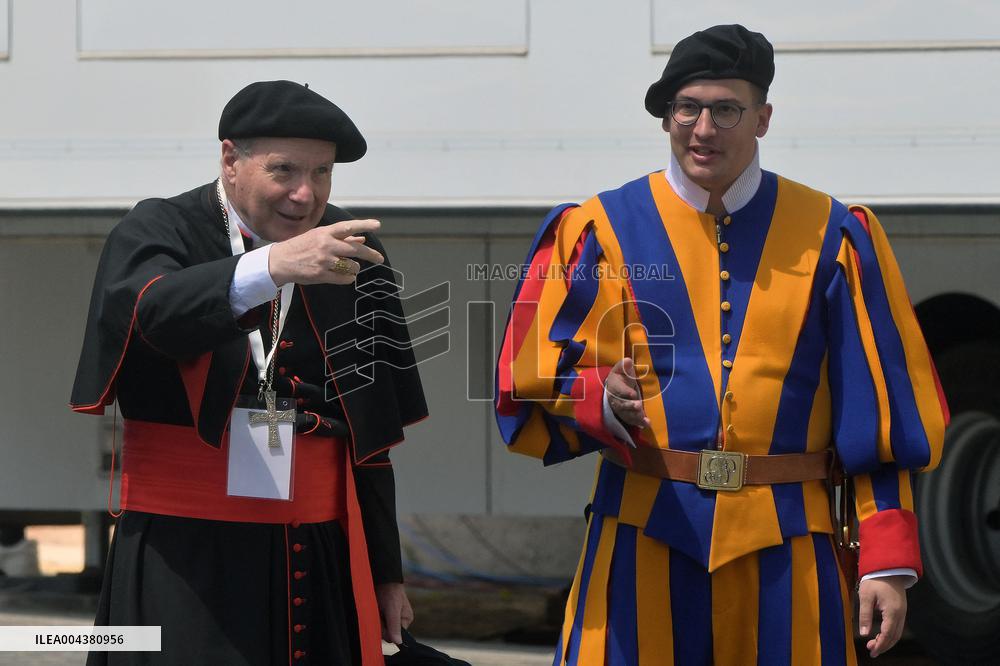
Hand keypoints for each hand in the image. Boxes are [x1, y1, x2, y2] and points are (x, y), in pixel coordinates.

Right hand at [268, 219, 384, 285]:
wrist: (280, 261)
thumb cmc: (302, 246)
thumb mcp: (320, 237)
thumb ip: (342, 238)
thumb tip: (362, 238)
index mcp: (325, 233)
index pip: (348, 227)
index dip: (363, 225)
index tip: (377, 225)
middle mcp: (326, 245)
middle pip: (356, 249)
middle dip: (371, 254)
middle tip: (380, 259)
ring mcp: (324, 260)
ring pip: (352, 266)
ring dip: (355, 268)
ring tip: (350, 267)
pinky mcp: (321, 274)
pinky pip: (344, 278)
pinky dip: (348, 278)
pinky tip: (346, 276)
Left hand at [375, 582, 412, 643]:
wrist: (382, 578)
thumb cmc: (390, 591)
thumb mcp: (393, 609)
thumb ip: (395, 626)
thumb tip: (398, 642)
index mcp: (405, 620)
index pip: (394, 636)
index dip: (387, 631)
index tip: (384, 620)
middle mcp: (398, 620)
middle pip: (386, 633)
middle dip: (380, 624)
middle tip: (380, 611)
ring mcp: (388, 617)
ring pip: (379, 627)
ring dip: (375, 620)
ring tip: (377, 608)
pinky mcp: (380, 614)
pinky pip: (375, 621)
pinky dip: (372, 616)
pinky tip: (374, 608)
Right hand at [605, 358, 649, 427]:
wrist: (613, 387)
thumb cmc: (620, 376)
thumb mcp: (620, 369)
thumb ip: (624, 366)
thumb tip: (628, 360)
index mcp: (613, 386)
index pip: (618, 390)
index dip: (625, 392)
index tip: (632, 393)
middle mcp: (615, 399)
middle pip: (621, 404)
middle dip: (629, 406)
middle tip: (638, 405)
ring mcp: (620, 408)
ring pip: (626, 414)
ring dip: (634, 416)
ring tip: (643, 418)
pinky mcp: (625, 414)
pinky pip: (631, 419)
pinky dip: (638, 422)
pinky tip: (646, 423)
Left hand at [858, 575, 907, 657]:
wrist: (888, 568)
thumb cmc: (875, 580)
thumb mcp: (866, 596)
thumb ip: (865, 615)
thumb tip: (864, 633)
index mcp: (892, 611)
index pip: (887, 634)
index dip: (880, 645)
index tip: (871, 651)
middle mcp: (900, 614)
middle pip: (894, 636)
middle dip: (883, 646)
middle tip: (871, 651)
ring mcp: (902, 612)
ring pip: (897, 633)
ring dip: (887, 641)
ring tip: (874, 645)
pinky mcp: (901, 610)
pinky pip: (897, 627)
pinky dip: (890, 634)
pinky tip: (881, 635)